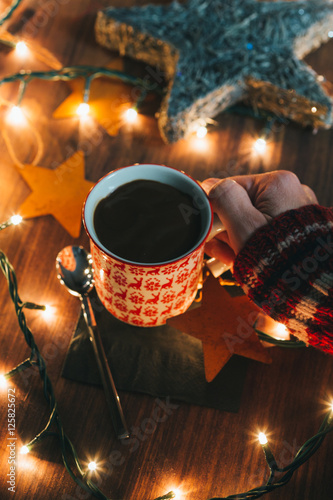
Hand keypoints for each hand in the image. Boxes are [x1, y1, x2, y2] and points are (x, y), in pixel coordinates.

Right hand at [201, 171, 317, 264]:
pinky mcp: (295, 231)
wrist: (303, 283)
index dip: (215, 207)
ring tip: (224, 255)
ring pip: (253, 220)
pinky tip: (236, 257)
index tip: (206, 226)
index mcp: (278, 184)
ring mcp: (294, 213)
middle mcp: (290, 193)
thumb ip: (224, 199)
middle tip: (213, 244)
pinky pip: (266, 232)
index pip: (233, 187)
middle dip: (226, 226)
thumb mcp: (242, 224)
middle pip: (243, 205)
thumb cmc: (274, 254)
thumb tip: (209, 184)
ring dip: (235, 237)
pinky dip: (251, 243)